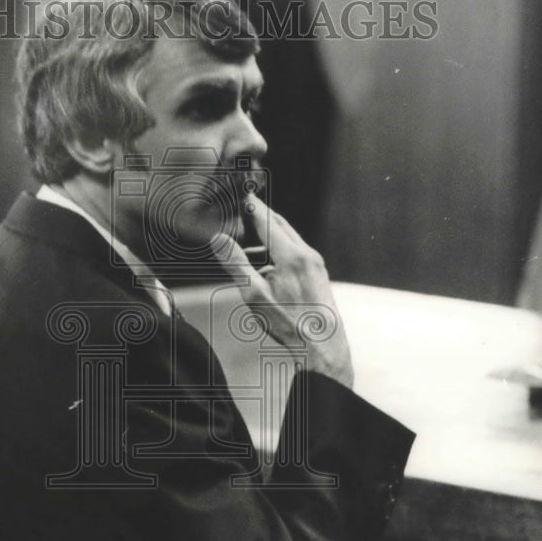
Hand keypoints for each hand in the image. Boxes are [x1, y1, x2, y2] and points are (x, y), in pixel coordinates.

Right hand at [211, 195, 354, 389]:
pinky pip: (295, 254)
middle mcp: (307, 254)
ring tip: (245, 248)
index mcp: (291, 255)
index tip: (241, 193)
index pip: (267, 219)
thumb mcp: (254, 294)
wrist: (322, 347)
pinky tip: (264, 270)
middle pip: (280, 225)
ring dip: (267, 238)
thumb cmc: (288, 323)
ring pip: (288, 240)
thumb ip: (235, 263)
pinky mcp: (318, 274)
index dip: (252, 206)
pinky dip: (278, 253)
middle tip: (244, 208)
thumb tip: (219, 239)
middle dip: (260, 216)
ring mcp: (316, 264)